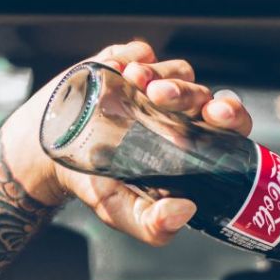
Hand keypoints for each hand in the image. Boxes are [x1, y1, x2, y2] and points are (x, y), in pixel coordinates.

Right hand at [0, 40, 254, 245]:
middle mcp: (178, 113)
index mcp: (189, 145)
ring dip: (161, 74)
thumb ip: (153, 226)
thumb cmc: (96, 184)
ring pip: (176, 72)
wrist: (49, 158)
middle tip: (165, 96)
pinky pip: (141, 52)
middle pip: (201, 95)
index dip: (230, 117)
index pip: (227, 127)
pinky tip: (121, 69)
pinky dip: (135, 56)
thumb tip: (184, 211)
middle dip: (189, 92)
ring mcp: (152, 87)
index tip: (217, 116)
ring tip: (136, 82)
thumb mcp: (122, 212)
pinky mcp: (125, 66)